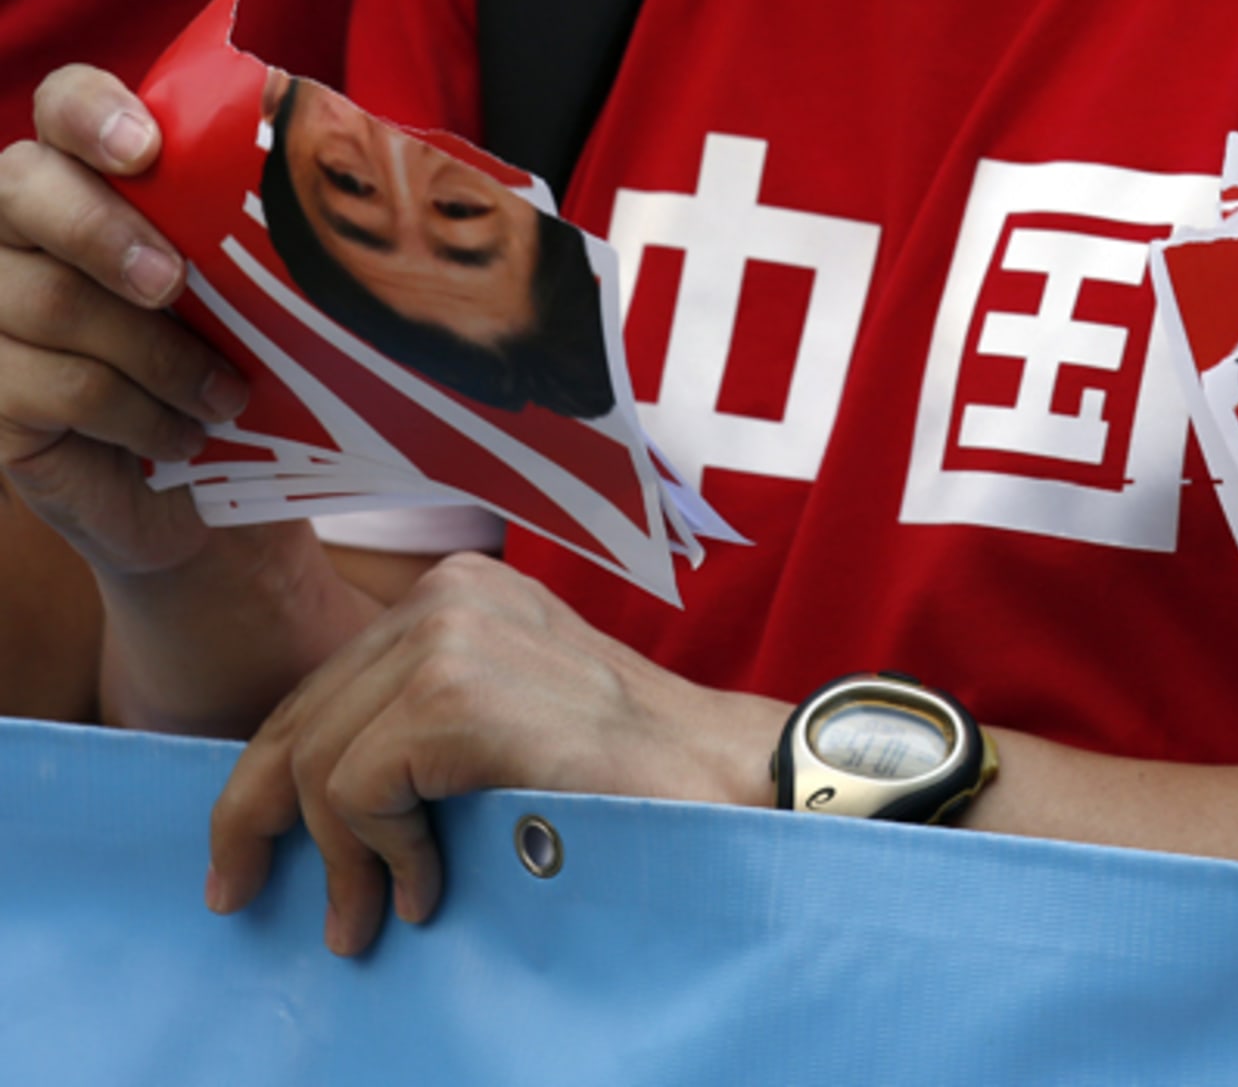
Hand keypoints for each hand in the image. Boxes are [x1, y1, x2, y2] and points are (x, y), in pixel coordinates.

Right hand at [0, 65, 250, 574]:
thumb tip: (344, 166)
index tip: (145, 150)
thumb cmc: (240, 366)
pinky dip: (139, 416)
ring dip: (159, 355)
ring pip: (50, 301)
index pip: (64, 107)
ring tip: (227, 397)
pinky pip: (56, 388)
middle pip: (24, 188)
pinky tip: (186, 437)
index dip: (91, 113)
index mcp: (89, 180)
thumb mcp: (262, 294)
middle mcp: (17, 232)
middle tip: (173, 283)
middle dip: (105, 232)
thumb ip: (266, 228)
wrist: (211, 487)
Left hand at [204, 552, 786, 955]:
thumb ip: (423, 722)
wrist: (723, 772)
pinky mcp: (451, 695)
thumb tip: (310, 792)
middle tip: (242, 893)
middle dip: (261, 818)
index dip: (268, 772)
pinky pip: (353, 790)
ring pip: (317, 762)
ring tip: (372, 917)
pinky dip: (378, 855)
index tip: (246, 850)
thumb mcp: (510, 716)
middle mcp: (444, 597)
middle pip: (299, 715)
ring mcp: (448, 637)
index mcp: (459, 593)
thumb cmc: (631, 766)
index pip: (325, 683)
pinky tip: (423, 890)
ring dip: (338, 858)